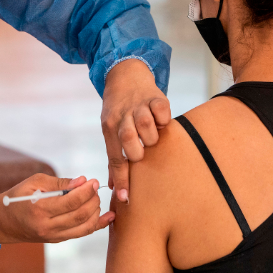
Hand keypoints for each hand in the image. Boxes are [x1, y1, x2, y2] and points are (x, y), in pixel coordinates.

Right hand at [0, 174, 112, 243]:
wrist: (3, 222)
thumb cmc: (17, 197)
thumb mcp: (34, 182)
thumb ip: (59, 183)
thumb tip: (82, 181)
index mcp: (40, 210)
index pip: (71, 202)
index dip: (86, 191)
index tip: (93, 181)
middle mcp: (47, 226)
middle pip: (80, 215)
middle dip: (93, 199)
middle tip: (95, 187)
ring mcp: (53, 236)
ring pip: (84, 227)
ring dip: (96, 211)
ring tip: (95, 198)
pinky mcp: (57, 240)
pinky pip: (81, 234)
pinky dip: (96, 225)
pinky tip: (108, 216)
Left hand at [101, 59, 170, 203]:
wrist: (124, 73)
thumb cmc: (118, 109)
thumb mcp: (110, 129)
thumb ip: (114, 155)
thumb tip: (113, 185)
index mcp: (109, 127)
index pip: (115, 157)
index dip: (121, 178)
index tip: (125, 198)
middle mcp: (122, 116)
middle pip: (129, 139)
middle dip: (138, 152)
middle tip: (143, 151)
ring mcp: (138, 105)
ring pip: (146, 125)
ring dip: (151, 136)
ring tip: (152, 136)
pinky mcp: (155, 96)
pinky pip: (162, 110)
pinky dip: (164, 118)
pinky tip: (161, 120)